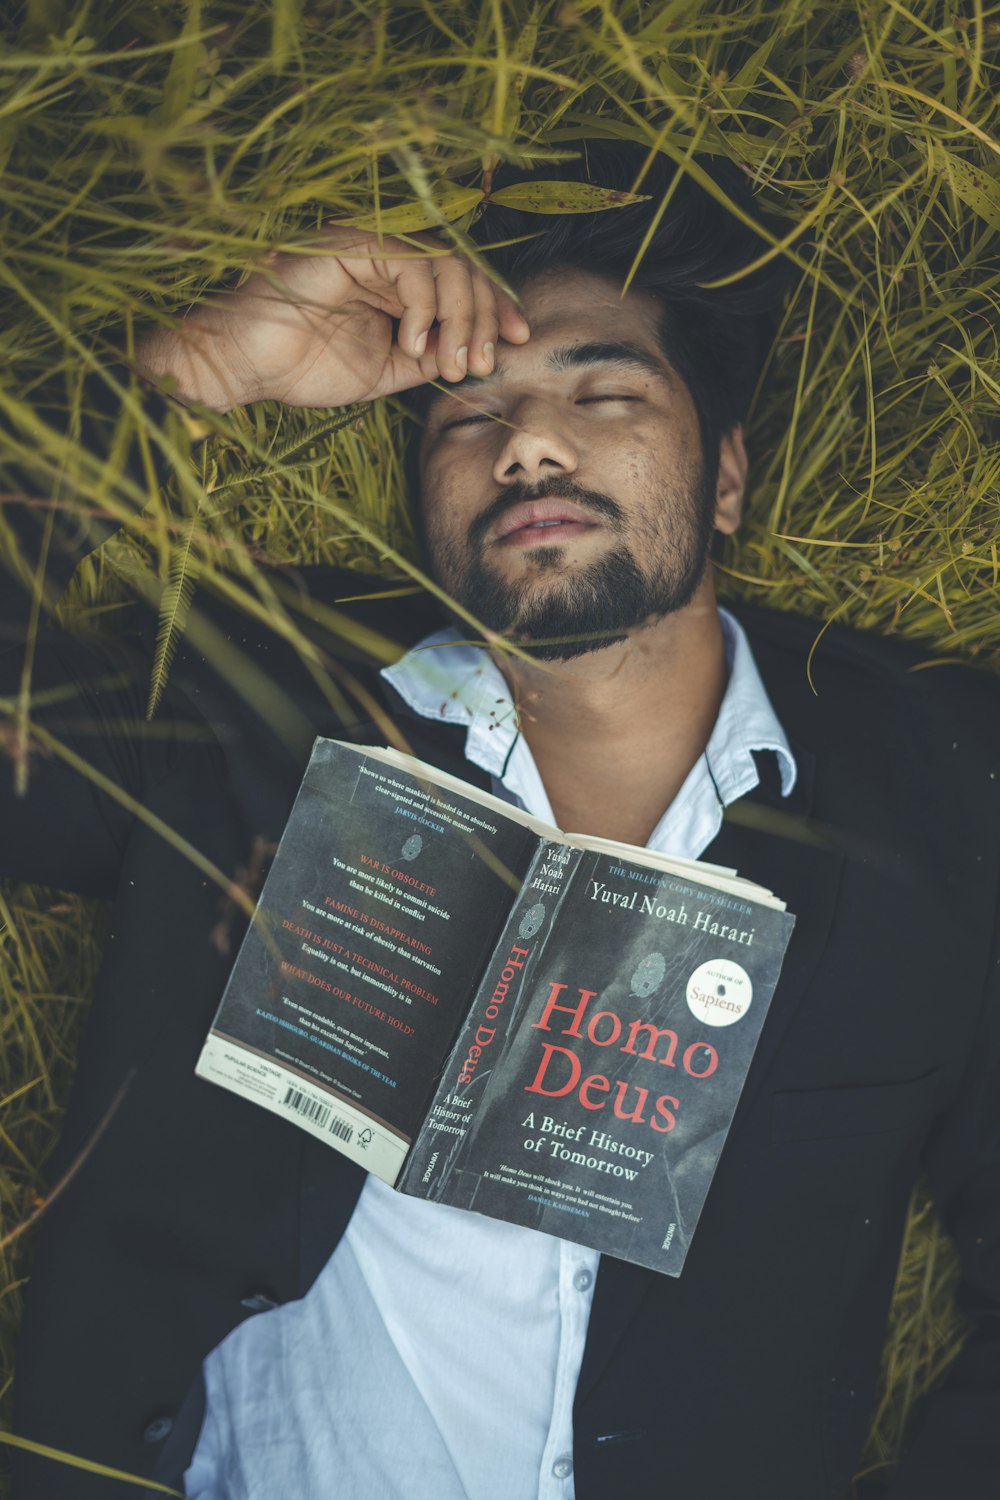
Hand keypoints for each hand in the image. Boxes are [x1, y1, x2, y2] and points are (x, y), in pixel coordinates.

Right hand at [136, 227, 531, 411]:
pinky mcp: (348, 244)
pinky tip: (410, 342)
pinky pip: (409, 261)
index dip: (497, 305)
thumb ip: (432, 355)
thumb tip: (483, 353)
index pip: (463, 280)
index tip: (519, 340)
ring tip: (449, 360)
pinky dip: (422, 304)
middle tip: (480, 364)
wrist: (245, 368)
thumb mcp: (388, 371)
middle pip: (463, 266)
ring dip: (459, 315)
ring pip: (443, 260)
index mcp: (397, 282)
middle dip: (483, 316)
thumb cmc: (304, 368)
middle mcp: (386, 256)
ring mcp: (368, 246)